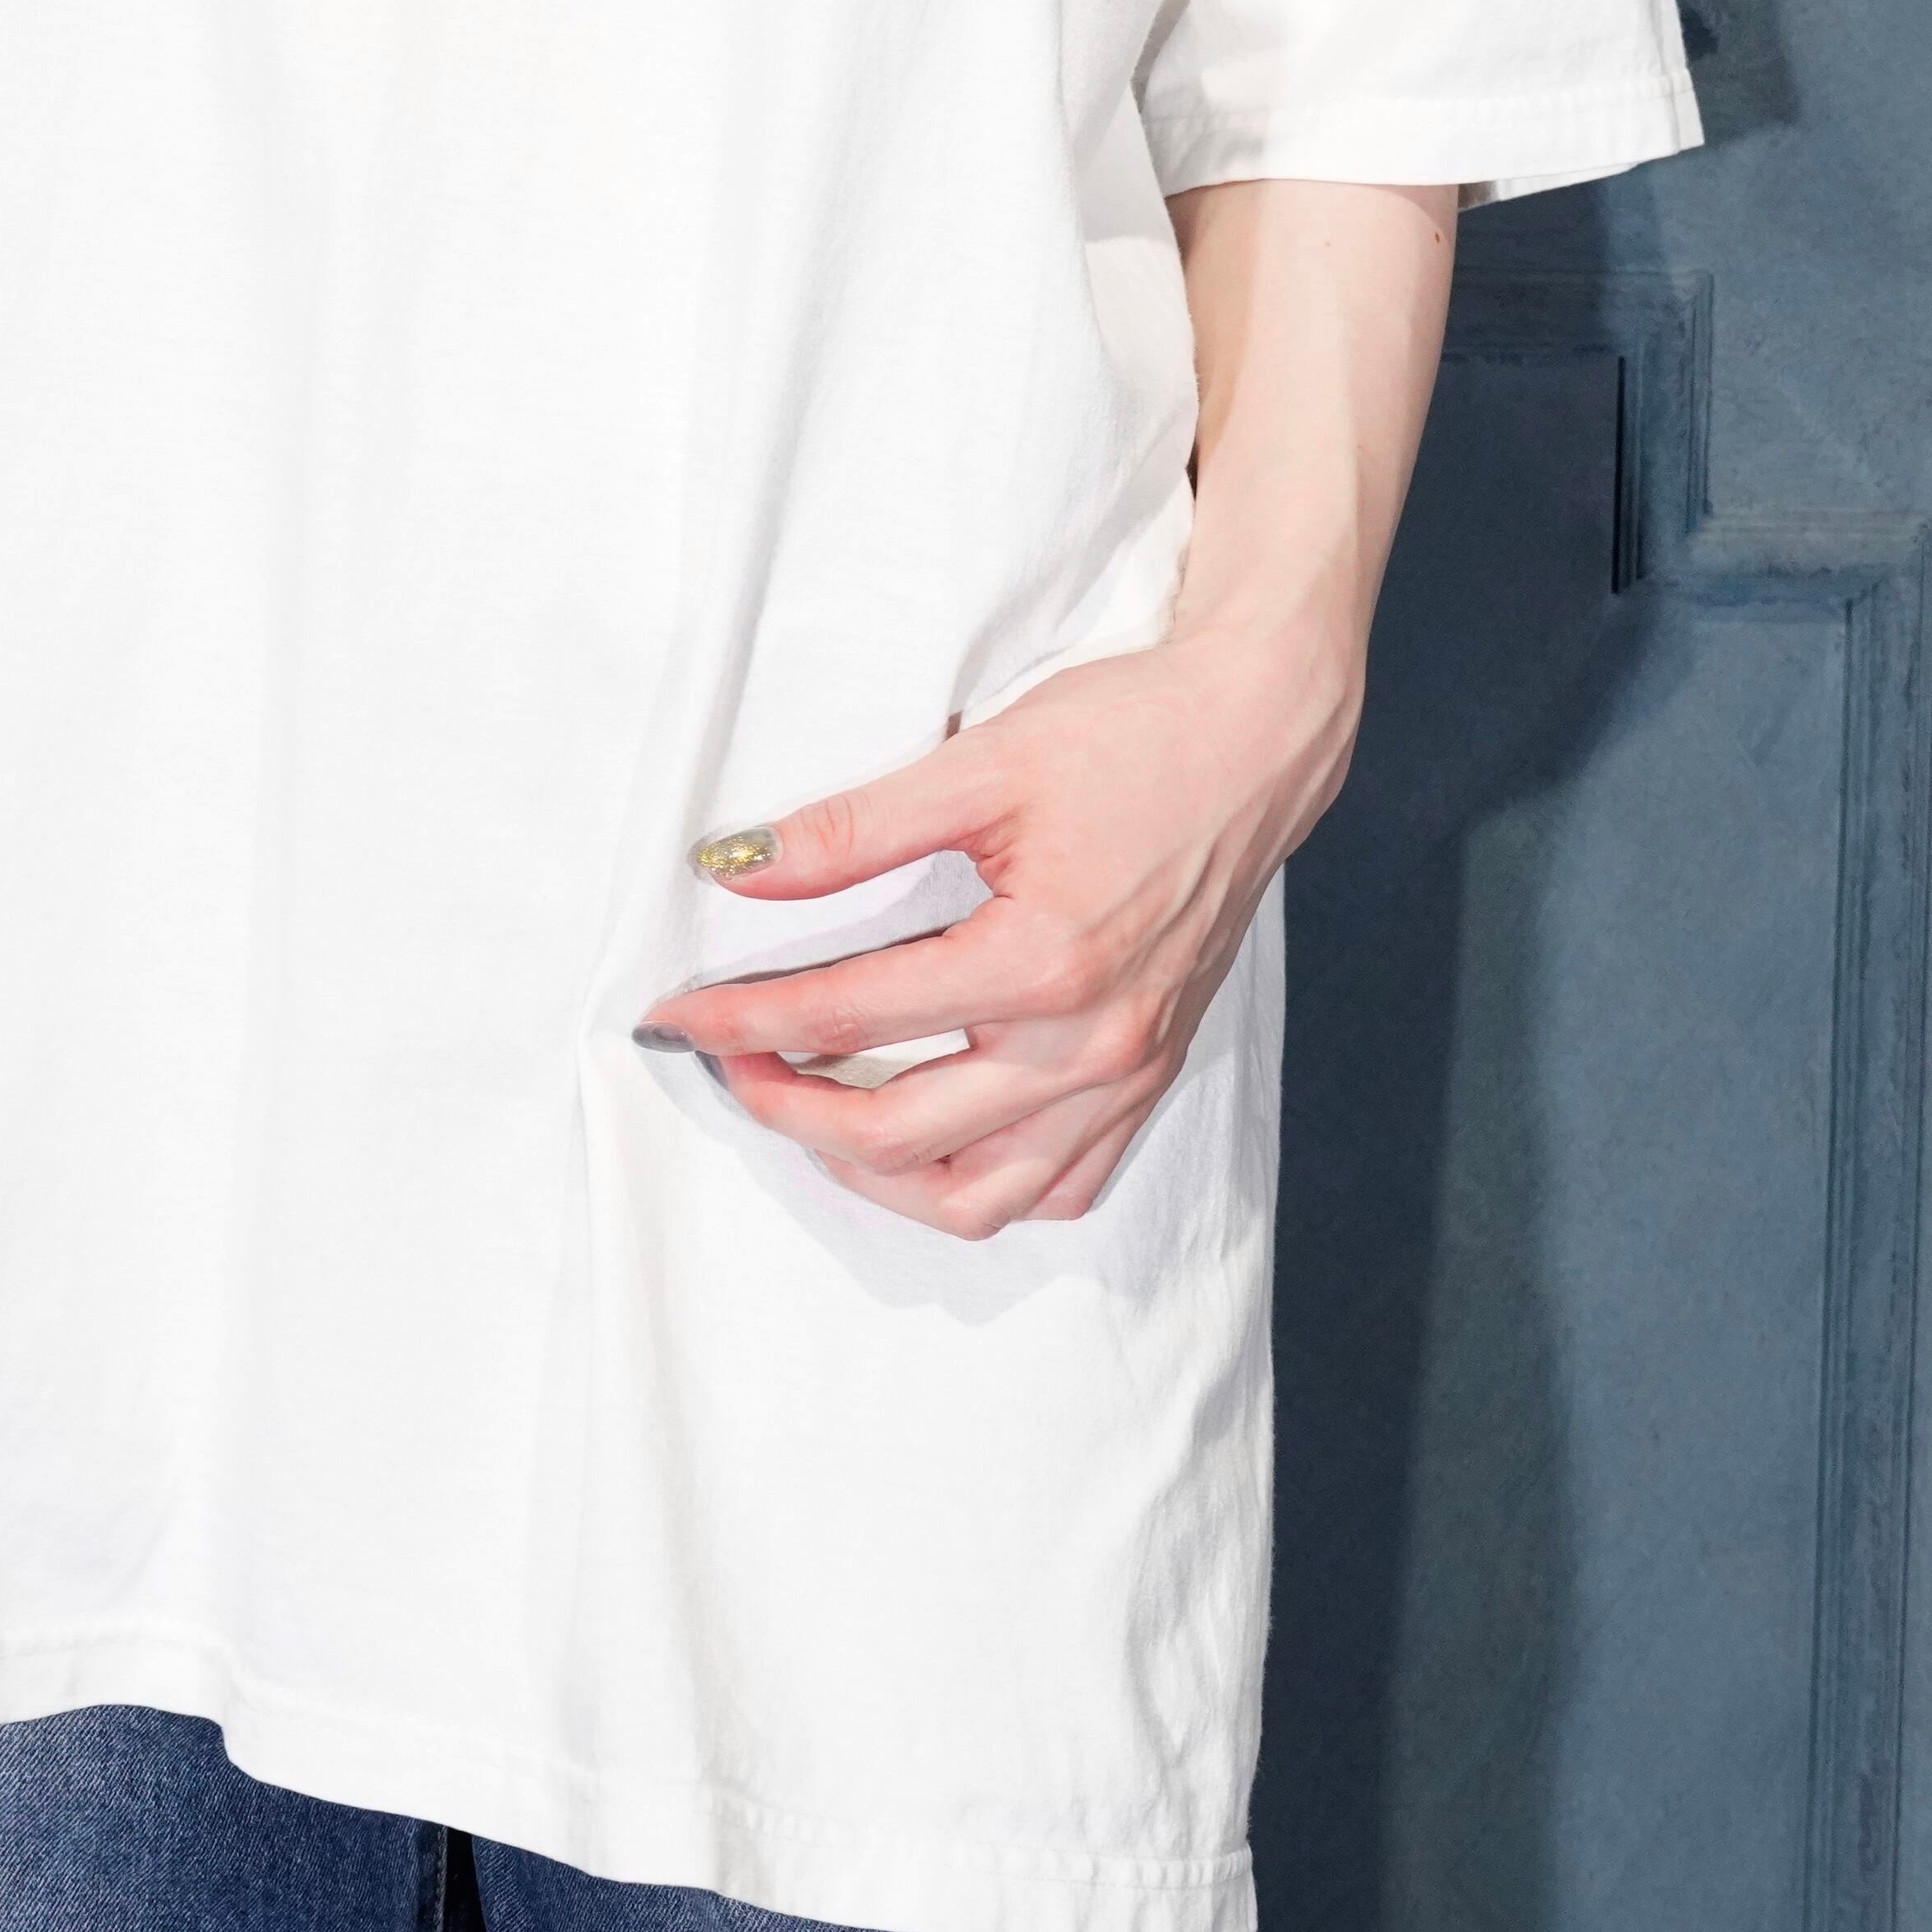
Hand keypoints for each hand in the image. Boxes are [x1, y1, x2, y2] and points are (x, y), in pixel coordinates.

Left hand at [637, 606, 1361, 1240]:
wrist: (1254, 738)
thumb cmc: (1129, 734)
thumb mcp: (980, 763)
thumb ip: (852, 830)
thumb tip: (735, 869)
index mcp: (1040, 962)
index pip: (850, 1019)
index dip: (744, 1019)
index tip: (677, 1011)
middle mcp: (1088, 1045)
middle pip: (897, 1137)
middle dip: (787, 1109)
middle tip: (730, 1060)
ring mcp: (1126, 1074)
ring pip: (977, 1196)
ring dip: (875, 1174)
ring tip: (811, 1113)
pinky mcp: (1151, 1076)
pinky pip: (1056, 1186)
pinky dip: (977, 1184)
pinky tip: (928, 1137)